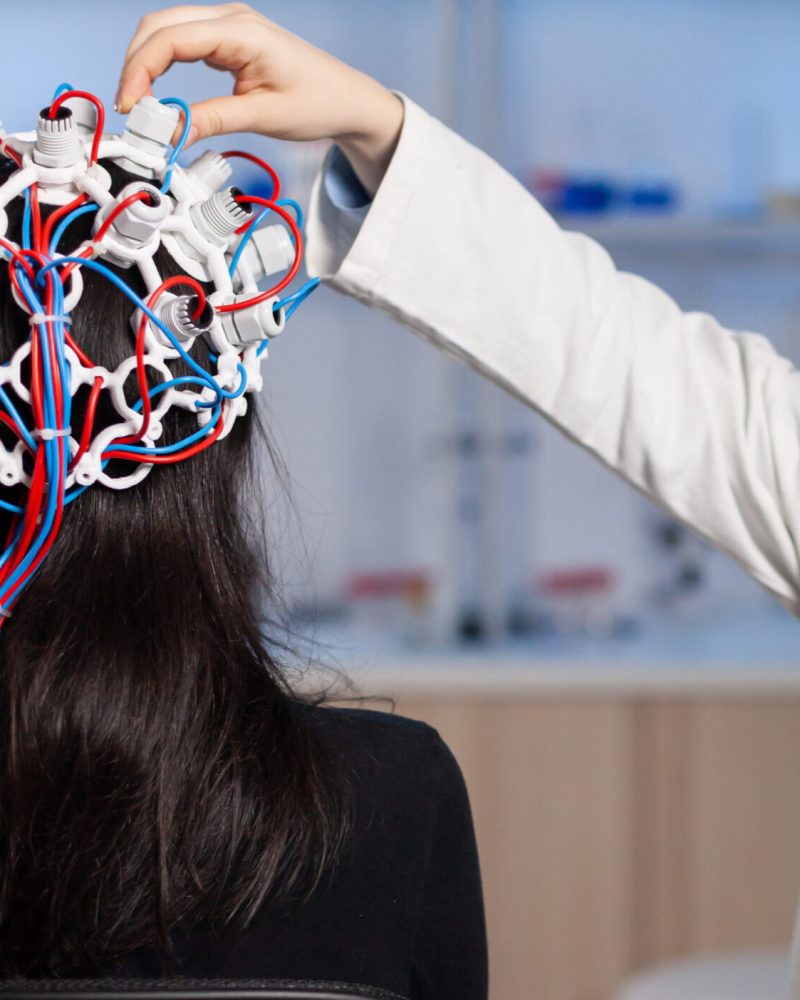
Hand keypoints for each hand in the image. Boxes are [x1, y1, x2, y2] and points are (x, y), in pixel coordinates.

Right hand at [117, 3, 403, 195]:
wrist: (347, 100)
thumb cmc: (317, 102)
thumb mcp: (264, 117)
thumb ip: (214, 120)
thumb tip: (171, 130)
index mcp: (241, 32)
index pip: (171, 39)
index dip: (140, 70)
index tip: (131, 106)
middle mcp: (231, 20)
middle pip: (160, 26)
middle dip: (135, 65)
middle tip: (130, 109)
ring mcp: (230, 26)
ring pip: (167, 31)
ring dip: (146, 63)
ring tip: (141, 105)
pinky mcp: (229, 40)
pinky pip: (184, 42)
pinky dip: (163, 63)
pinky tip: (159, 92)